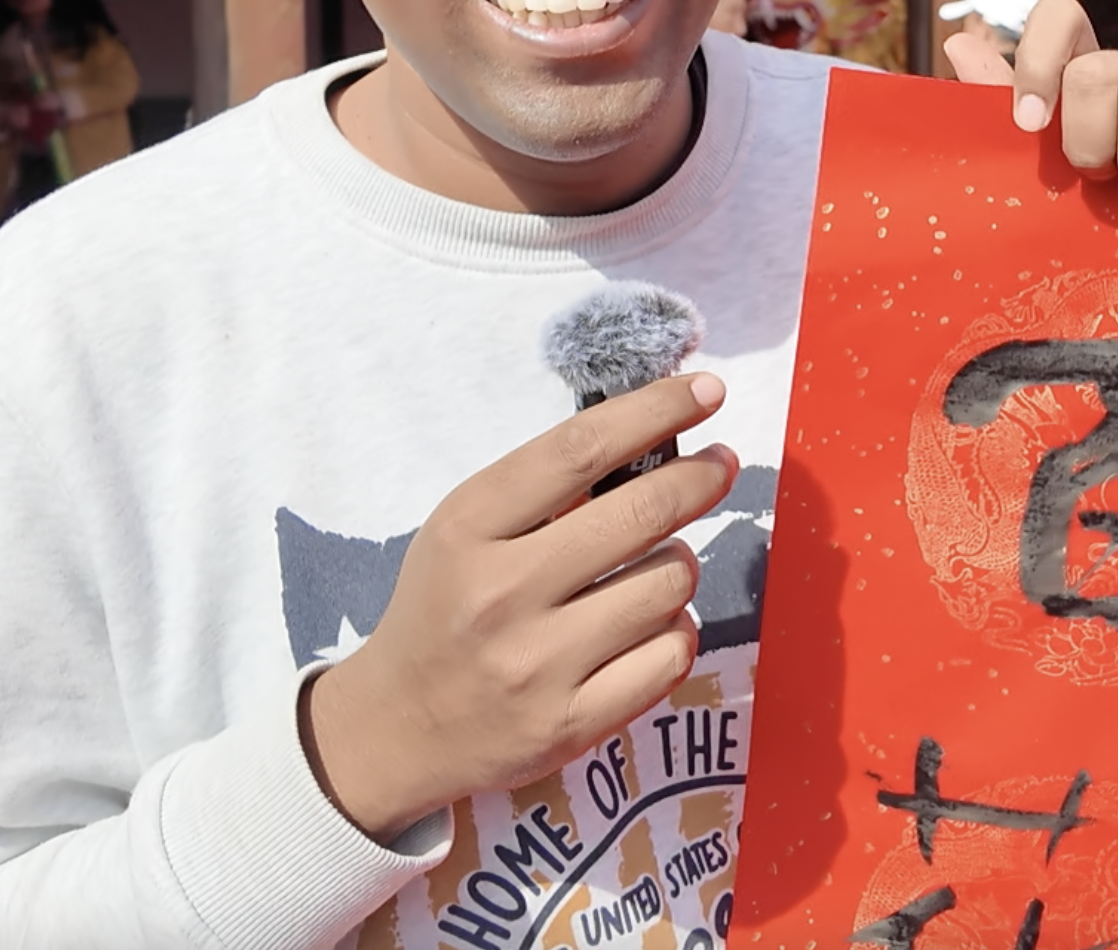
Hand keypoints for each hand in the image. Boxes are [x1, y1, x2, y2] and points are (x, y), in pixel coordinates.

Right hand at [302, 375, 736, 836]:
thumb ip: (543, 492)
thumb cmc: (445, 608)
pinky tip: (652, 627)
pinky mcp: (571, 724)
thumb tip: (652, 439)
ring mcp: (538, 665)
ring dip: (679, 566)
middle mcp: (502, 593)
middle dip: (700, 478)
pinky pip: (671, 657)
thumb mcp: (465, 533)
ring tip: (653, 570)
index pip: (579, 449)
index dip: (655, 410)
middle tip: (719, 466)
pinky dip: (676, 633)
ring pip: (670, 585)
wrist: (398, 727)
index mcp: (469, 528)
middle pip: (641, 512)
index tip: (706, 390)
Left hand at [942, 0, 1117, 194]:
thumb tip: (957, 44)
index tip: (1030, 127)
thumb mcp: (1050, 153)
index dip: (1040, 62)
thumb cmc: (1105, 184)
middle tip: (1100, 180)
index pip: (1060, 15)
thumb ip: (1001, 101)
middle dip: (1090, 142)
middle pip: (1095, 72)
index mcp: (1081, 70)